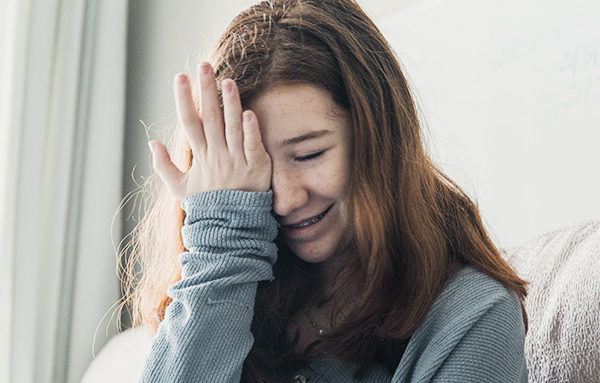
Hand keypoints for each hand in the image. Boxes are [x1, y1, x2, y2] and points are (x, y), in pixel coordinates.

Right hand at [148, 62, 271, 199]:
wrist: (231, 228)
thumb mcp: (180, 188)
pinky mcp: (256, 168)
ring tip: (227, 81)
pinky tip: (249, 113)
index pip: (189, 123)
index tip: (179, 77)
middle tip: (204, 66)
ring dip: (230, 103)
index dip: (183, 99)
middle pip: (210, 118)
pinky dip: (250, 131)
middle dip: (206, 91)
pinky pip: (253, 147)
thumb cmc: (207, 205)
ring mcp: (237, 161)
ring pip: (232, 127)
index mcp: (200, 158)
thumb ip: (164, 166)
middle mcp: (217, 156)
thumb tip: (151, 143)